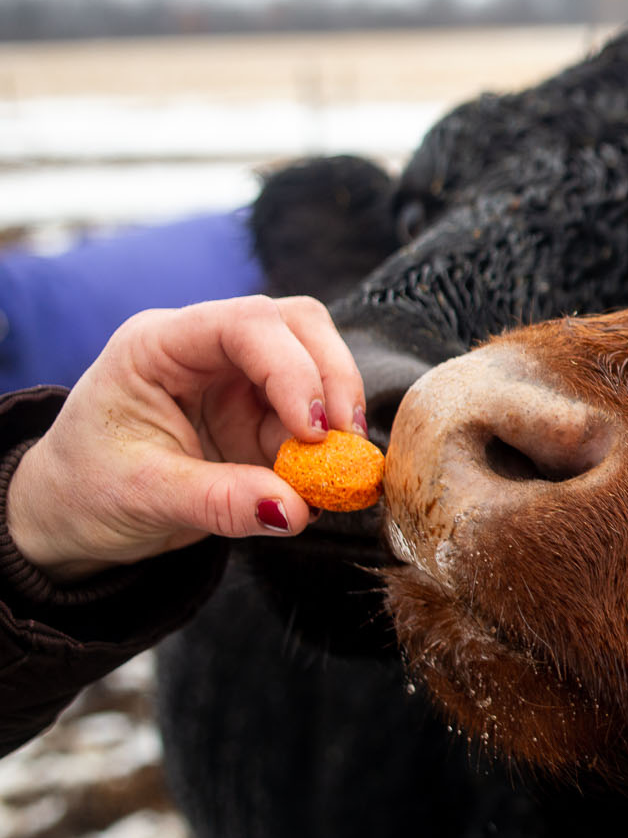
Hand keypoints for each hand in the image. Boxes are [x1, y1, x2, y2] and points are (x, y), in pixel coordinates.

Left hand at [6, 295, 365, 581]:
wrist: (72, 514)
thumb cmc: (87, 490)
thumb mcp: (144, 497)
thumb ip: (221, 502)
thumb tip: (298, 511)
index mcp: (159, 346)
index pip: (245, 324)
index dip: (291, 369)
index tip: (312, 431)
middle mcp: (206, 349)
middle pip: (297, 325)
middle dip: (332, 378)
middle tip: (346, 442)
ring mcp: (239, 379)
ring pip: (319, 364)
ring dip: (337, 415)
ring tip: (334, 472)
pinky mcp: (262, 415)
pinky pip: (315, 420)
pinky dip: (331, 449)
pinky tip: (324, 484)